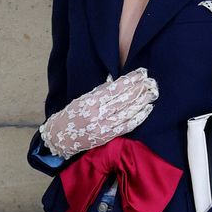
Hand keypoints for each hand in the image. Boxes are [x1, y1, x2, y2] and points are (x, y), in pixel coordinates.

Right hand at [38, 68, 157, 157]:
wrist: (59, 137)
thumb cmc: (71, 115)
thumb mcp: (82, 99)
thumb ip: (99, 91)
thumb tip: (115, 80)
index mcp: (90, 101)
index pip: (114, 88)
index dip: (129, 80)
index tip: (141, 73)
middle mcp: (97, 113)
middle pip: (123, 99)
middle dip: (139, 89)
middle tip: (152, 82)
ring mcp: (103, 126)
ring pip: (127, 112)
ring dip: (141, 102)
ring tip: (152, 93)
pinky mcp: (107, 136)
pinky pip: (126, 126)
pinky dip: (137, 118)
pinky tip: (146, 110)